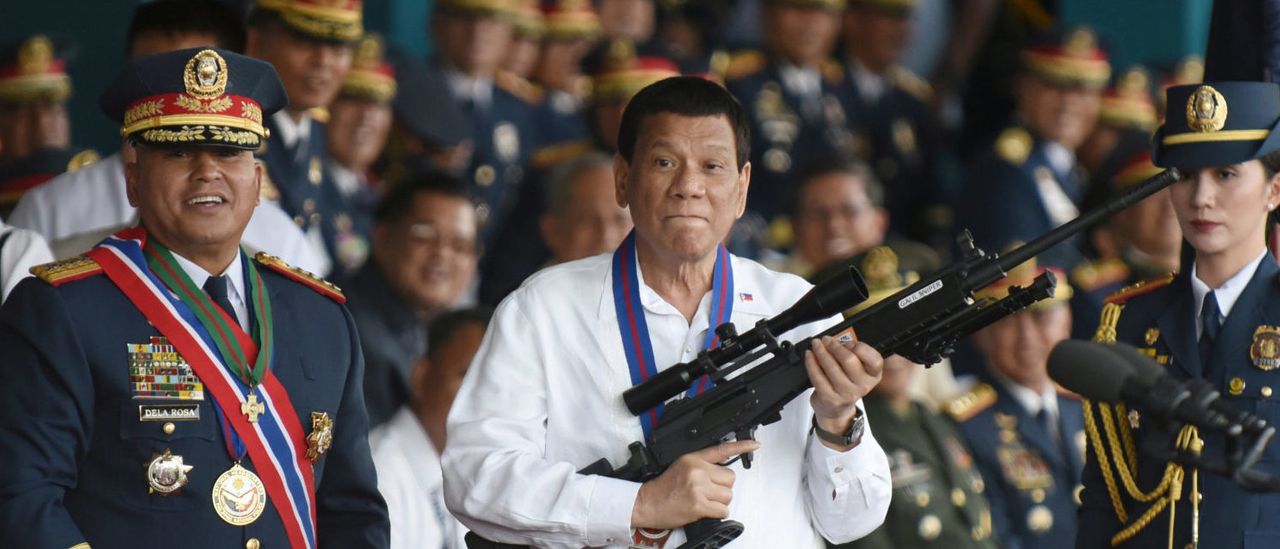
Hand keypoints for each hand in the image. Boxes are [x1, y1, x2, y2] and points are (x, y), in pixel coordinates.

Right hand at [630, 439, 760, 529]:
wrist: (647, 502)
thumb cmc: (664, 488)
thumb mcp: (681, 466)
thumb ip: (702, 465)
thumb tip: (722, 471)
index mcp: (694, 459)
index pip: (722, 450)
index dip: (741, 446)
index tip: (755, 444)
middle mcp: (698, 471)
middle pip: (730, 478)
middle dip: (722, 487)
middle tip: (707, 491)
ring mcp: (699, 488)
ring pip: (728, 495)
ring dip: (720, 502)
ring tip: (704, 501)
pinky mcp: (699, 505)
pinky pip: (723, 510)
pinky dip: (717, 513)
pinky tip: (704, 509)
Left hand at [805, 336, 882, 439]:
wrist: (836, 410)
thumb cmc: (846, 384)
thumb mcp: (857, 370)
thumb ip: (853, 354)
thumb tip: (838, 339)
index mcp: (873, 376)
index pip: (875, 360)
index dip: (861, 348)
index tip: (849, 342)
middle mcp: (863, 386)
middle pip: (849, 360)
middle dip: (835, 346)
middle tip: (826, 340)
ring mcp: (846, 394)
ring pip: (831, 366)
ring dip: (821, 352)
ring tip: (816, 344)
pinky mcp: (830, 398)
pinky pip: (817, 376)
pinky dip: (811, 363)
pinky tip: (809, 356)